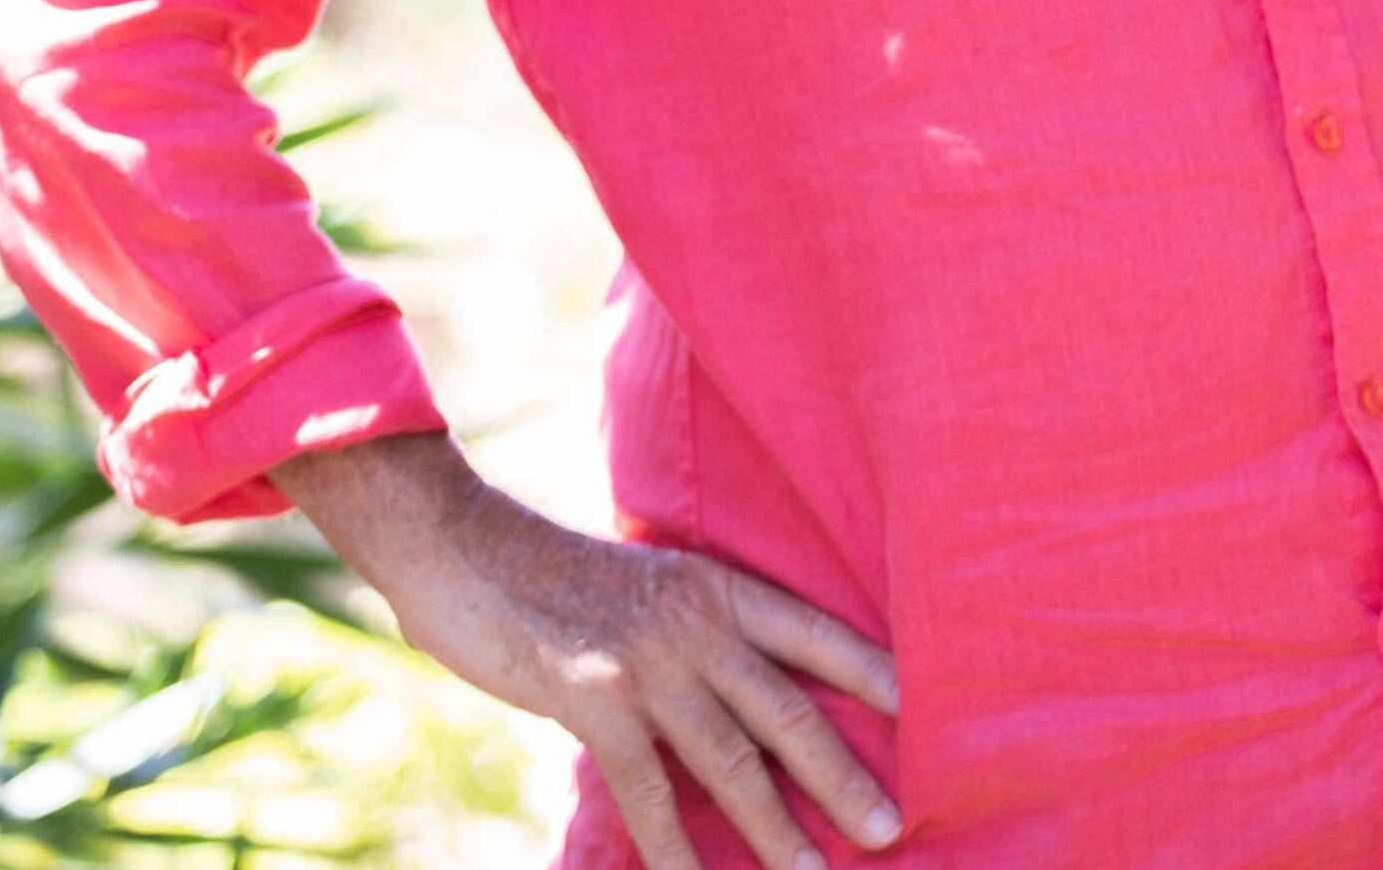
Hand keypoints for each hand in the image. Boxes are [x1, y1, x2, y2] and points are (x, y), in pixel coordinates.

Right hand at [275, 434, 901, 869]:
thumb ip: (685, 632)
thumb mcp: (638, 586)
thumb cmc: (543, 573)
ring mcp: (649, 659)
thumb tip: (722, 693)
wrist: (457, 543)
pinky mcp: (595, 698)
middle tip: (891, 826)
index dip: (872, 673)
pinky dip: (675, 849)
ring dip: (777, 829)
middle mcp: (696, 620)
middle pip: (791, 709)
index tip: (925, 711)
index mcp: (714, 585)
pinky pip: (649, 792)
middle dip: (844, 776)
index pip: (815, 632)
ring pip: (734, 760)